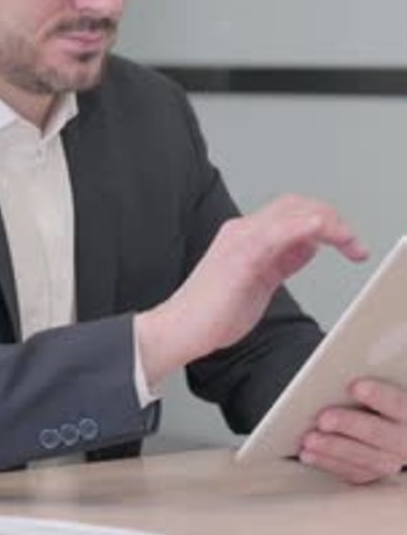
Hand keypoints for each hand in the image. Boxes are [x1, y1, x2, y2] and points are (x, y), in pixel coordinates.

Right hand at [137, 194, 367, 386]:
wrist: (180, 329)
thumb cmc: (213, 313)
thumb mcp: (260, 282)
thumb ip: (283, 261)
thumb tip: (309, 246)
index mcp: (247, 235)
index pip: (292, 211)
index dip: (323, 220)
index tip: (346, 241)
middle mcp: (243, 230)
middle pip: (296, 205)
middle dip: (332, 219)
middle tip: (354, 244)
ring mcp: (241, 240)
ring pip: (293, 212)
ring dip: (329, 223)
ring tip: (349, 242)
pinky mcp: (242, 256)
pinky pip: (279, 231)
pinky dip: (305, 226)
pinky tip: (322, 230)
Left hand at [300, 378, 406, 483]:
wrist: (401, 428)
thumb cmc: (387, 402)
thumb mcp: (390, 385)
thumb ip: (375, 378)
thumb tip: (349, 362)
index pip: (398, 403)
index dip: (379, 396)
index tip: (356, 386)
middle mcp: (404, 439)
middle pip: (378, 434)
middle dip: (348, 425)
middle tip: (323, 419)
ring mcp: (391, 459)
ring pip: (365, 459)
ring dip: (333, 449)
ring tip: (309, 440)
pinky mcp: (375, 473)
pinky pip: (353, 473)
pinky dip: (330, 464)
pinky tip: (310, 454)